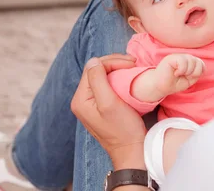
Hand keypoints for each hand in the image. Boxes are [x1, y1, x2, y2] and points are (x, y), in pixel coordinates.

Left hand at [71, 54, 146, 169]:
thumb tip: (93, 60)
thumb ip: (98, 80)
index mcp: (80, 100)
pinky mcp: (101, 106)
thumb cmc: (123, 130)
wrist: (133, 151)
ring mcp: (91, 104)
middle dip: (114, 63)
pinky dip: (118, 78)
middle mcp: (82, 101)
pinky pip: (107, 85)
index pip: (92, 68)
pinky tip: (129, 77)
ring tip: (133, 67)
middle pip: (95, 71)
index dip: (112, 62)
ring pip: (102, 76)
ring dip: (117, 69)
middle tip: (134, 62)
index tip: (132, 63)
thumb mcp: (109, 103)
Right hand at [154, 53, 204, 95]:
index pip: (200, 62)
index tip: (190, 77)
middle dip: (193, 73)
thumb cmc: (174, 83)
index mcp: (188, 61)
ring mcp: (176, 56)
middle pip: (197, 61)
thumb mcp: (190, 79)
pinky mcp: (171, 58)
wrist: (161, 87)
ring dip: (187, 71)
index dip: (198, 71)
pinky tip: (176, 73)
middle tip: (184, 77)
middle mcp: (183, 57)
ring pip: (191, 60)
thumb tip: (201, 66)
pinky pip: (182, 61)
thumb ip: (197, 72)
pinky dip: (181, 70)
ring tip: (179, 75)